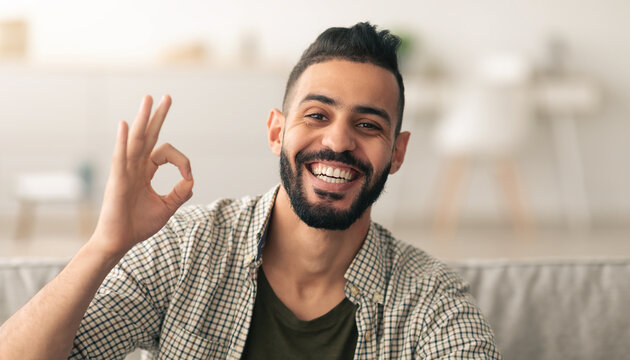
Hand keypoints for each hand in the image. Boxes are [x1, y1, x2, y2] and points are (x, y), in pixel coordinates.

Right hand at [91, 95, 193, 256]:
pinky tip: (126, 125)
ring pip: (135, 140)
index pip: (165, 153)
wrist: (119, 242)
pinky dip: (123, 141)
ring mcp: (124, 172)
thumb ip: (180, 193)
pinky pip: (120, 158)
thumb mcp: (166, 208)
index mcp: (145, 171)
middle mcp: (134, 167)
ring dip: (142, 119)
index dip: (182, 161)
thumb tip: (191, 180)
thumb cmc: (138, 225)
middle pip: (148, 136)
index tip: (188, 177)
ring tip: (148, 98)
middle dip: (158, 116)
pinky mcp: (117, 181)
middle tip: (167, 97)